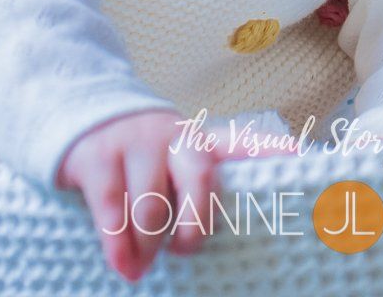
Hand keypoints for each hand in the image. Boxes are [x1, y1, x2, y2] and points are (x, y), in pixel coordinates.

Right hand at [57, 108, 285, 282]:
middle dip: (197, 222)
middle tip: (185, 251)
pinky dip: (118, 242)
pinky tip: (122, 264)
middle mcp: (174, 136)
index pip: (245, 143)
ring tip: (143, 267)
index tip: (302, 160)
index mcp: (201, 141)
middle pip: (201, 177)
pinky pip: (111, 205)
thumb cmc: (140, 158)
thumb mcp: (174, 165)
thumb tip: (228, 239)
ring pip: (152, 201)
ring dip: (150, 243)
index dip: (273, 152)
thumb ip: (199, 193)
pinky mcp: (97, 155)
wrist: (79, 115)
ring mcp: (135, 142)